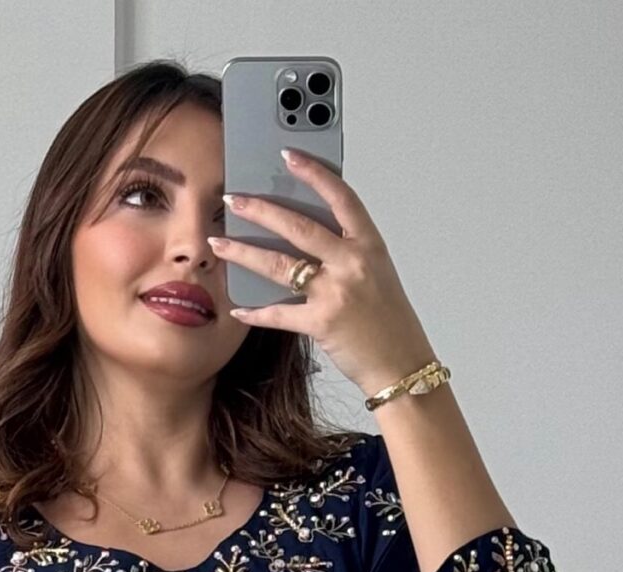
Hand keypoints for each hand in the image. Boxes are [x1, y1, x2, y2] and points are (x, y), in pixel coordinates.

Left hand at [207, 149, 432, 400]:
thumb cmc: (389, 321)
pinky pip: (279, 313)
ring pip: (280, 264)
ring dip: (244, 252)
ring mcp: (336, 292)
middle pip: (299, 226)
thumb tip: (304, 235)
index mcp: (369, 245)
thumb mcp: (375, 274)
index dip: (314, 173)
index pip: (341, 197)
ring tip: (220, 242)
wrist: (402, 365)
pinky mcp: (322, 323)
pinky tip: (237, 307)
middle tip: (233, 199)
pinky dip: (255, 312)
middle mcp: (352, 263)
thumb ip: (346, 251)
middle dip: (261, 210)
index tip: (289, 155)